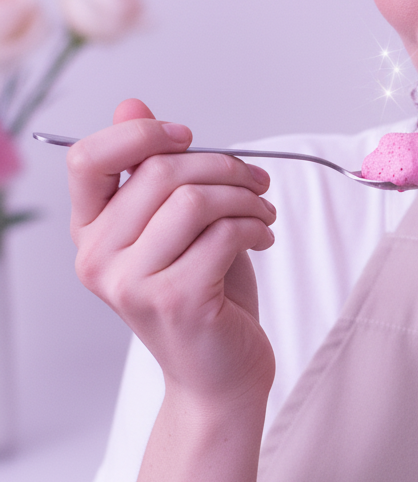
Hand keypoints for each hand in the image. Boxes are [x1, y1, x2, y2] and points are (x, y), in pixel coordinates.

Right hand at [69, 99, 276, 409]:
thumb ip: (152, 173)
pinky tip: (264, 237)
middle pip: (159, 173)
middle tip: (258, 181)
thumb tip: (132, 106)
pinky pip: (224, 234)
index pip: (88, 158)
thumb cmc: (204, 297)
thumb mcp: (177, 228)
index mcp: (92, 232)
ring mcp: (133, 283)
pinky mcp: (176, 300)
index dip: (142, 134)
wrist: (220, 375)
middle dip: (224, 166)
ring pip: (195, 201)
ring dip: (246, 197)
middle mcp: (99, 258)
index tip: (189, 137)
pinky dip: (256, 226)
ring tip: (265, 212)